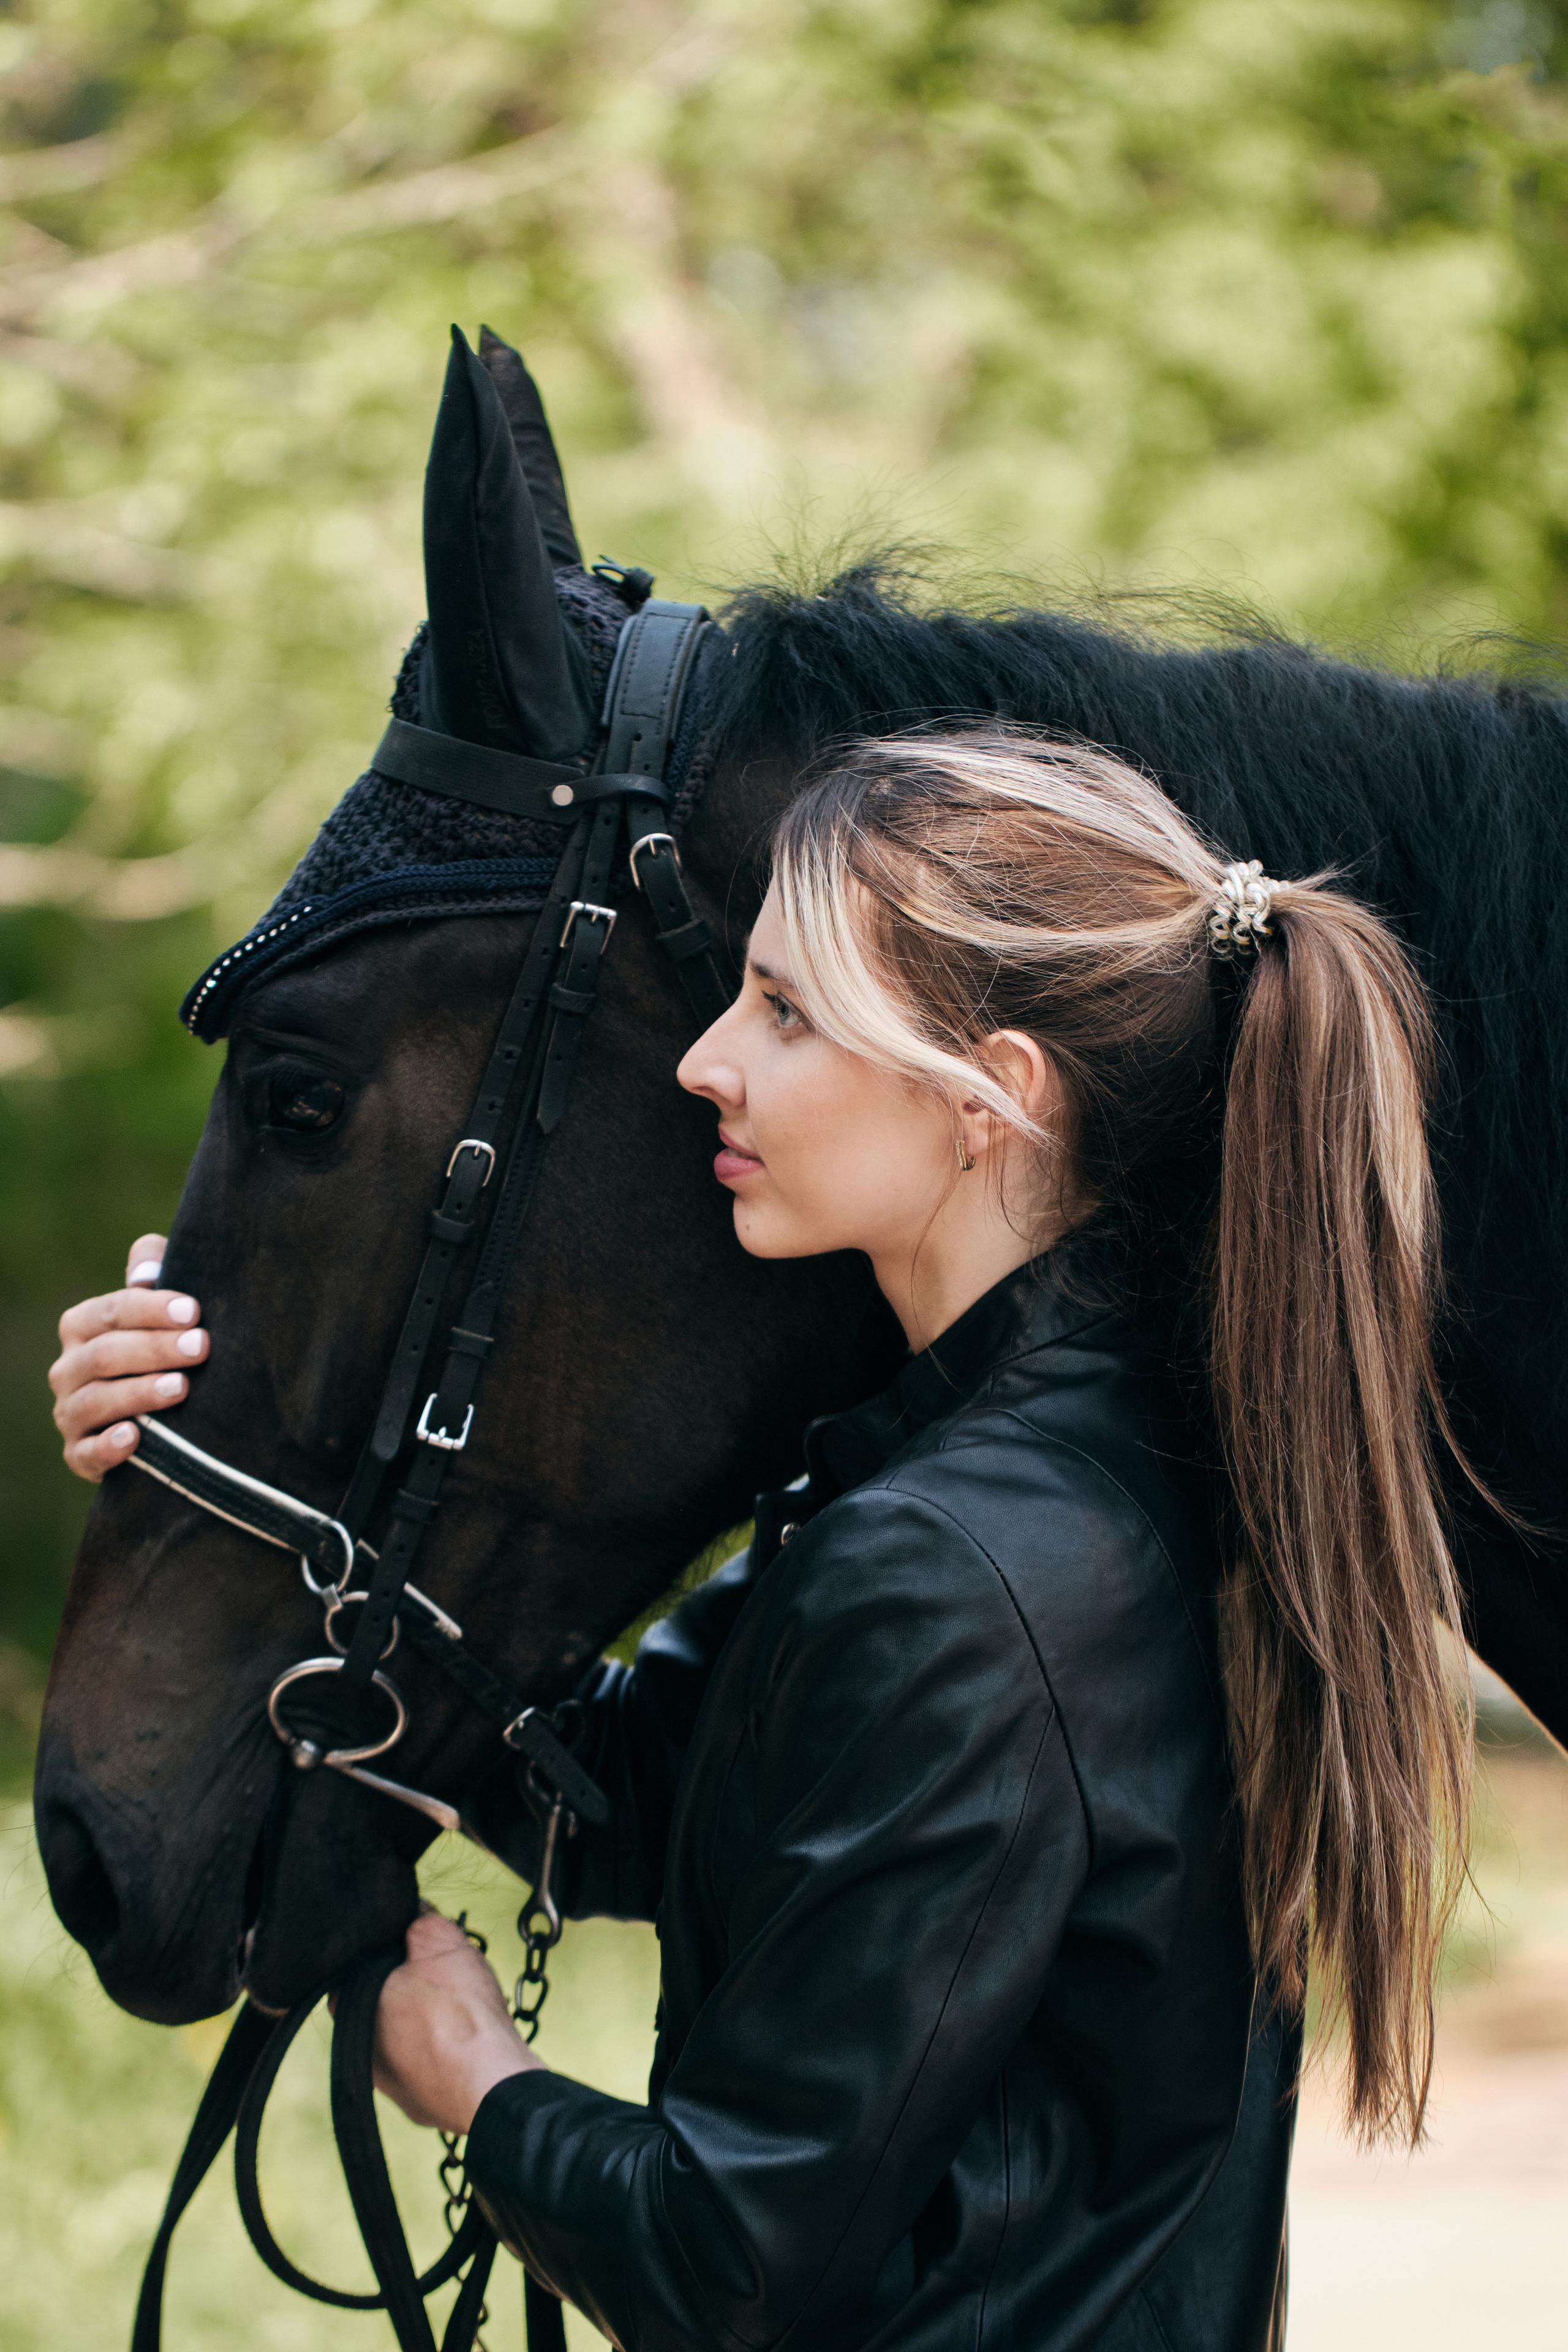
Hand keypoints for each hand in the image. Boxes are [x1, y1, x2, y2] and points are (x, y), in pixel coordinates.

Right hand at [49, 1234, 209, 1481]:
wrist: (166, 1412)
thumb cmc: (169, 1339)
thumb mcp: (165, 1302)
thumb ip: (154, 1269)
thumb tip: (147, 1273)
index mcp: (83, 1325)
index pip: (110, 1312)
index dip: (150, 1309)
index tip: (193, 1311)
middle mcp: (68, 1369)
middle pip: (105, 1355)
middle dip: (154, 1349)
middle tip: (200, 1348)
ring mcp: (70, 1413)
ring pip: (95, 1402)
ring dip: (138, 1394)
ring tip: (181, 1388)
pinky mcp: (80, 1454)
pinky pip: (85, 1454)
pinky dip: (107, 1447)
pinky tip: (135, 1437)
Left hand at [372, 1910, 542, 2134]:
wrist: (493, 2085)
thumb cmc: (460, 2012)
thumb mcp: (440, 1939)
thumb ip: (419, 1919)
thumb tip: (413, 1912)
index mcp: (353, 2008)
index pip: (355, 1969)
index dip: (385, 1951)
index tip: (414, 1945)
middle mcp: (362, 2051)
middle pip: (382, 2004)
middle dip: (409, 1987)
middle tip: (443, 1975)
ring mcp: (390, 2086)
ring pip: (406, 2038)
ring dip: (429, 2023)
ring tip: (461, 2010)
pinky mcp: (419, 2105)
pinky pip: (429, 2068)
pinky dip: (446, 2053)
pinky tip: (469, 2042)